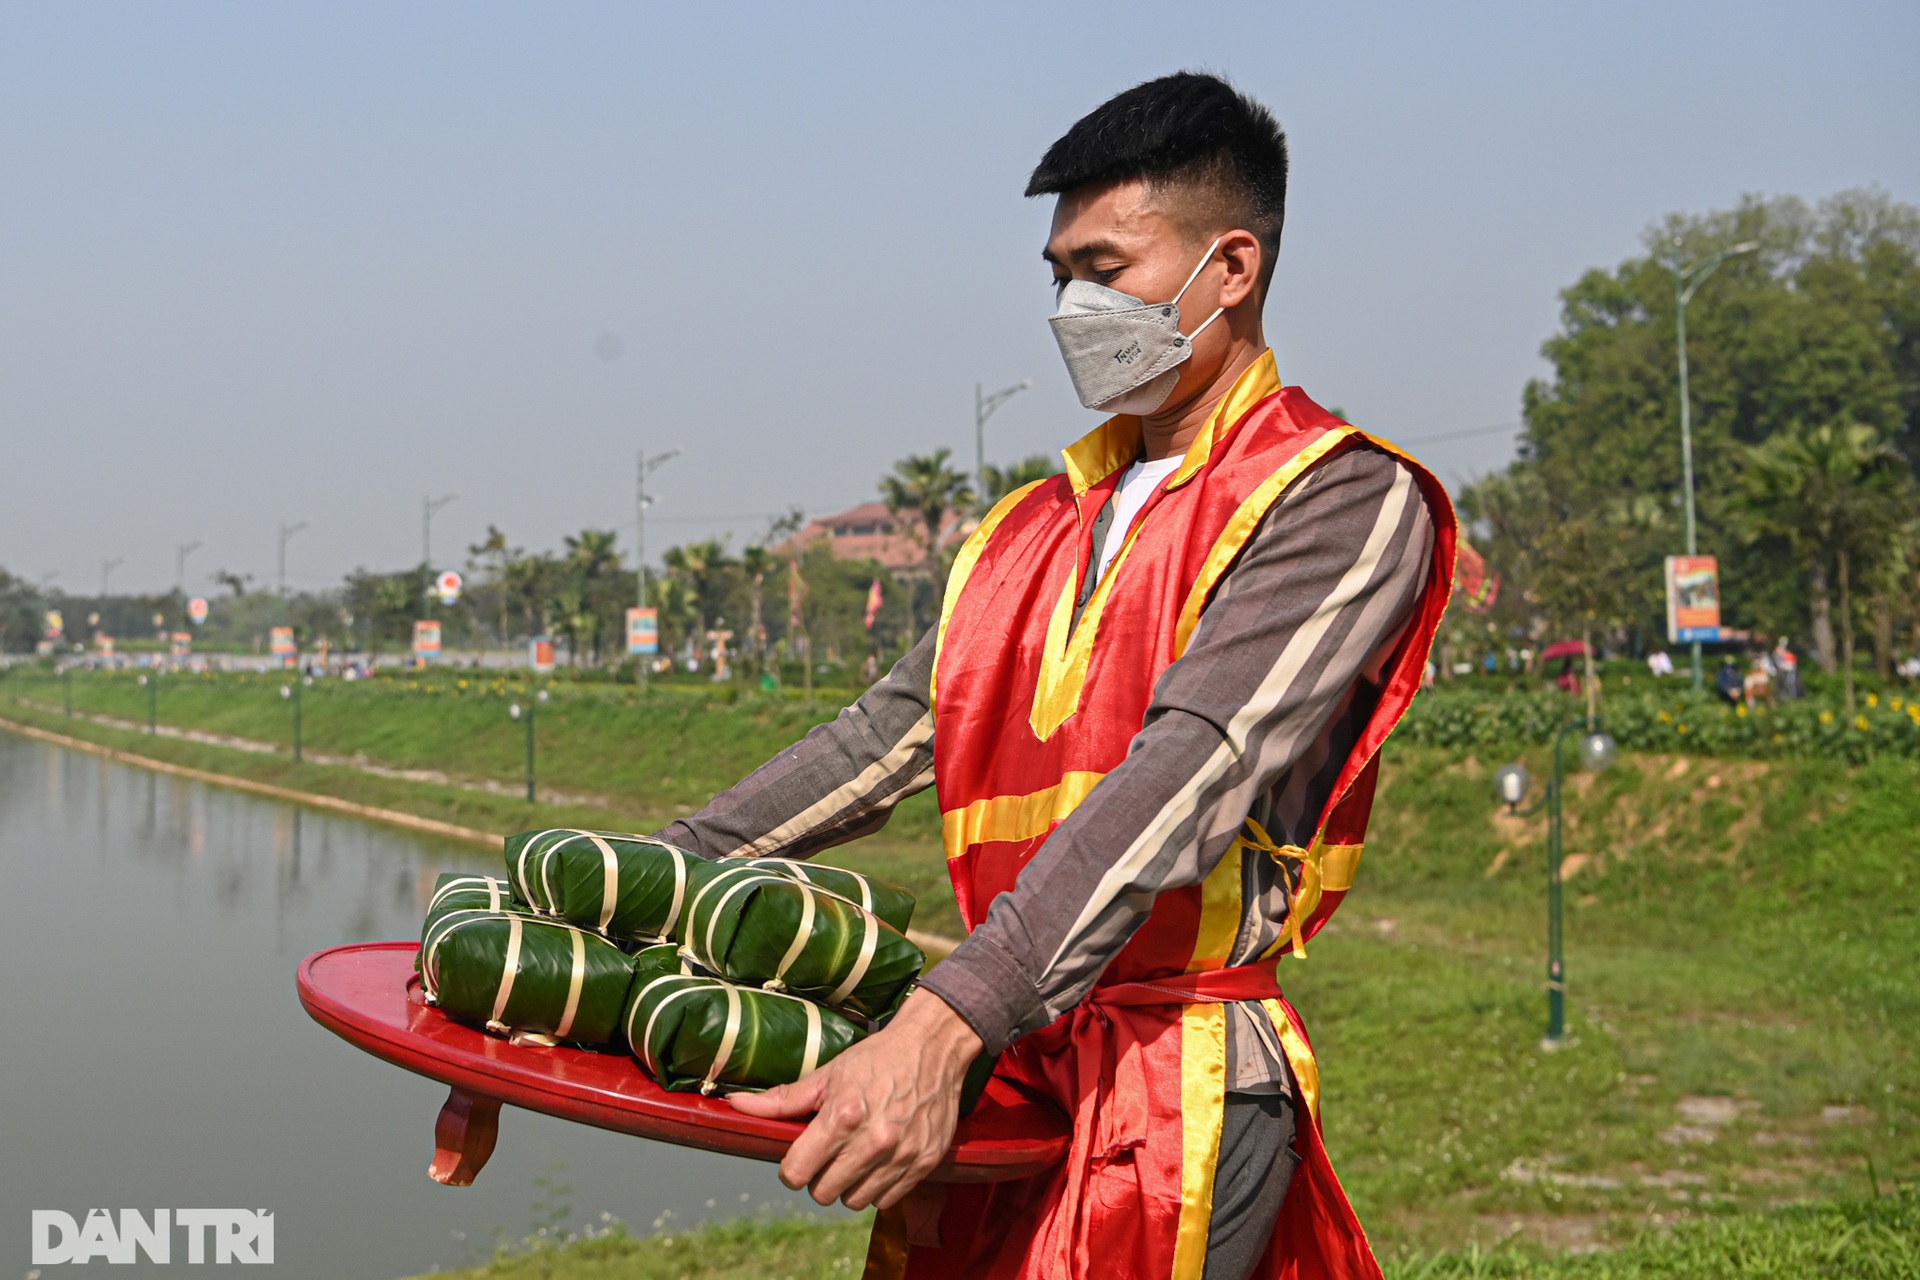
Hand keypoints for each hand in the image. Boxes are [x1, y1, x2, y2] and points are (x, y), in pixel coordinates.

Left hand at [727, 988, 982, 1209]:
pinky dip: (878, 1187)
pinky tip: (879, 1161)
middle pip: (823, 1193)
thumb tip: (734, 1104)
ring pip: (854, 1201)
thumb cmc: (877, 1058)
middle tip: (830, 1154)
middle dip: (819, 1177)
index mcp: (842, 1115)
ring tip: (856, 1156)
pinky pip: (886, 1200)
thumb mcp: (828, 1074)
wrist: (933, 1048)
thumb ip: (783, 1099)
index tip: (800, 1157)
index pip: (797, 1172)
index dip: (792, 1167)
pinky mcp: (924, 1163)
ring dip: (849, 1185)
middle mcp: (873, 1140)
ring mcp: (901, 1155)